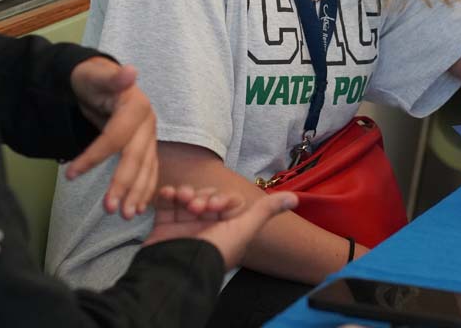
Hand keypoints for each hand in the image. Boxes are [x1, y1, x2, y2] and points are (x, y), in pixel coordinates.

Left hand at [67, 59, 157, 218]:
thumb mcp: (95, 74)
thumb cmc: (91, 79)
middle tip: (110, 210)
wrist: (100, 80)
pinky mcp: (147, 146)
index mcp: (136, 106)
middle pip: (136, 157)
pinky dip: (145, 190)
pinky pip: (149, 170)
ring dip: (137, 194)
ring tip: (126, 216)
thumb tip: (131, 71)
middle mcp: (148, 122)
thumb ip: (112, 77)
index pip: (116, 137)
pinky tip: (139, 207)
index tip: (71, 175)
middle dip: (124, 184)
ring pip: (147, 168)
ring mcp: (150, 136)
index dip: (94, 157)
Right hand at [144, 184, 298, 269]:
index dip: (221, 198)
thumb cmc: (213, 252)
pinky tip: (169, 196)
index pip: (226, 200)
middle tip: (196, 207)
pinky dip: (168, 194)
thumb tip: (295, 198)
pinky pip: (168, 201)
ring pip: (188, 195)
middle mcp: (207, 225)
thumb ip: (266, 211)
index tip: (215, 206)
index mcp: (226, 228)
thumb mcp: (243, 230)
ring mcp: (185, 223)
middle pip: (207, 195)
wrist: (176, 268)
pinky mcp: (165, 224)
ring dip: (186, 192)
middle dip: (203, 196)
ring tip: (182, 200)